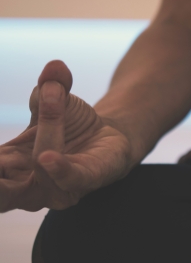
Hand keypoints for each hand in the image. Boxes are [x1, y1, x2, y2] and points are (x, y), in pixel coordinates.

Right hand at [0, 60, 133, 212]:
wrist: (108, 137)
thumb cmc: (70, 124)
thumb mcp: (55, 99)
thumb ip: (50, 85)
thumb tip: (55, 67)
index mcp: (7, 165)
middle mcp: (27, 184)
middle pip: (2, 195)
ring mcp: (56, 187)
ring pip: (40, 172)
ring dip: (44, 136)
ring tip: (53, 99)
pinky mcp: (85, 181)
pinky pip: (69, 179)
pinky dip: (58, 168)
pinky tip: (47, 157)